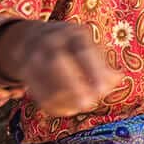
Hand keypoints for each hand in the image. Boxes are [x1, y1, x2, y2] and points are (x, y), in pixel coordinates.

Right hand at [0, 20, 121, 116]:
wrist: (34, 38)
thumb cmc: (72, 48)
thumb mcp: (89, 49)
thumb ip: (103, 66)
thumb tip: (118, 80)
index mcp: (72, 34)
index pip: (83, 51)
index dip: (93, 72)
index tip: (102, 91)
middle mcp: (50, 41)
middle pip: (57, 62)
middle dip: (73, 86)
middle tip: (88, 104)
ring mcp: (34, 54)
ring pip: (44, 78)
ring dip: (63, 98)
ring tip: (78, 107)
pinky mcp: (24, 70)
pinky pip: (36, 91)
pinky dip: (52, 105)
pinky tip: (66, 109)